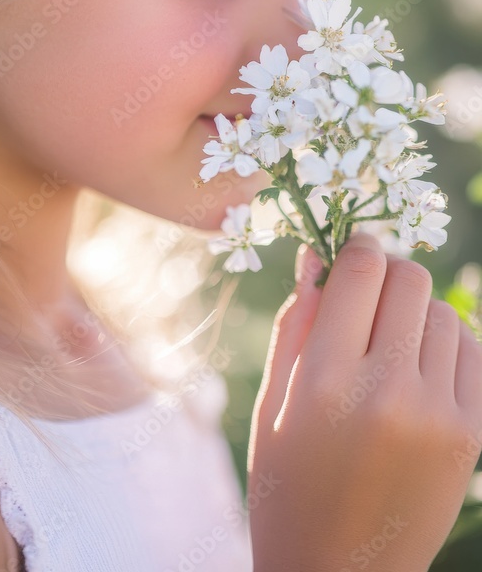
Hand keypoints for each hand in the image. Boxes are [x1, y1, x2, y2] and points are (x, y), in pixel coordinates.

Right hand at [247, 232, 481, 571]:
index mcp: (324, 381)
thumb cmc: (289, 486)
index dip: (357, 248)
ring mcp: (438, 414)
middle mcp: (387, 391)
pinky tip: (420, 372)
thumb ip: (295, 322)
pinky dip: (447, 346)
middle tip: (369, 301)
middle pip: (410, 279)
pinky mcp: (470, 433)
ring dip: (416, 314)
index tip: (352, 253)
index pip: (360, 270)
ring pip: (443, 312)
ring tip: (391, 349)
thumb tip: (318, 252)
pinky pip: (472, 351)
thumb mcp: (274, 404)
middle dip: (388, 274)